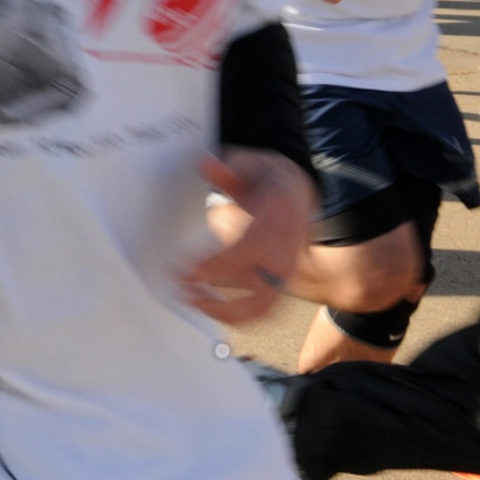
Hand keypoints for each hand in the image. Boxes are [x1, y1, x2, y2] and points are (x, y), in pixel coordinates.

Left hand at [182, 150, 313, 324]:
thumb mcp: (249, 165)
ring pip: (264, 304)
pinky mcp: (280, 282)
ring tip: (191, 300)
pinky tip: (208, 307)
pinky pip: (263, 308)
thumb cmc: (265, 181)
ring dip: (226, 311)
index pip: (251, 247)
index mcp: (279, 217)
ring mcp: (286, 269)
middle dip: (220, 294)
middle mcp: (286, 249)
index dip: (219, 262)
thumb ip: (226, 170)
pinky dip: (237, 316)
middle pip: (260, 285)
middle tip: (182, 287)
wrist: (296, 190)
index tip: (188, 267)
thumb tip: (205, 164)